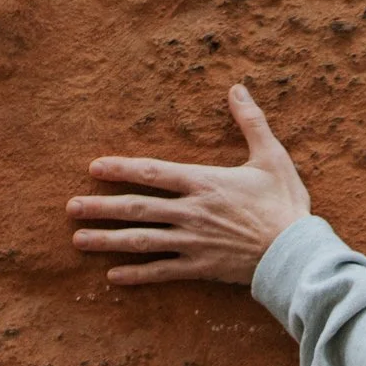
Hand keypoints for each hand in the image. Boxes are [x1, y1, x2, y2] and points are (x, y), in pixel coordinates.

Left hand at [67, 84, 310, 286]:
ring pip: (140, 241)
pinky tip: (114, 276)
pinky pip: (161, 272)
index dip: (119, 169)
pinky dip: (137, 275)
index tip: (93, 168)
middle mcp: (190, 212)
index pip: (151, 172)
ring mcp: (192, 242)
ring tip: (78, 240)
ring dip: (107, 241)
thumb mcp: (271, 156)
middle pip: (135, 208)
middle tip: (70, 207)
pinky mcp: (200, 268)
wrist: (295, 252)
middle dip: (99, 207)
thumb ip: (250, 121)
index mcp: (203, 182)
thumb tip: (237, 88)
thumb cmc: (285, 204)